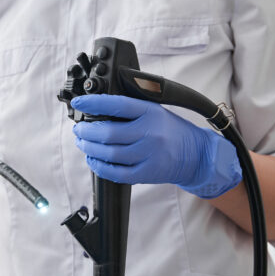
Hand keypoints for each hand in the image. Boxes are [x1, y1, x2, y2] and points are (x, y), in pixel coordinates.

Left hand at [71, 94, 241, 198]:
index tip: (79, 102)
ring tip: (83, 142)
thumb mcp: (154, 110)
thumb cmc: (170, 130)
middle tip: (79, 128)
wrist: (195, 154)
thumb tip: (97, 109)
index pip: (116, 104)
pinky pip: (116, 173)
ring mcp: (148, 155)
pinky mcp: (146, 173)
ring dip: (89, 147)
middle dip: (86, 130)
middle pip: (108, 132)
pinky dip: (99, 167)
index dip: (93, 103)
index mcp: (150, 112)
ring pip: (109, 153)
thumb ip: (130, 109)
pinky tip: (93, 160)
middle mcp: (149, 133)